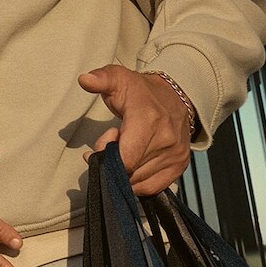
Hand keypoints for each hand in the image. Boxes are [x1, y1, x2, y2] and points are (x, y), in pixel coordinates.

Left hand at [78, 64, 191, 195]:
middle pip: (128, 171)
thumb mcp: (119, 79)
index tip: (105, 139)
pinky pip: (152, 187)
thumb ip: (101, 79)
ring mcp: (175, 155)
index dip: (107, 156)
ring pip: (138, 181)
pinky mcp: (179, 167)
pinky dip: (136, 182)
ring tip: (126, 150)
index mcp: (148, 119)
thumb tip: (85, 79)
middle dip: (114, 162)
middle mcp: (166, 139)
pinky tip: (133, 165)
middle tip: (114, 143)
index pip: (125, 158)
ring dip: (125, 171)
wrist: (176, 97)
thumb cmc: (140, 92)